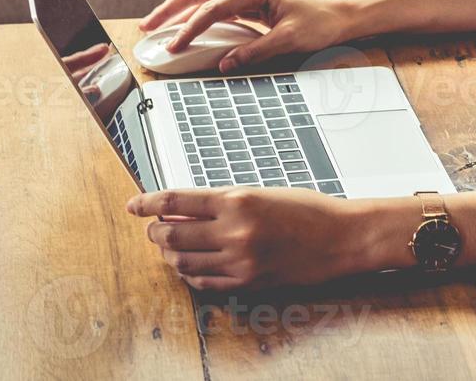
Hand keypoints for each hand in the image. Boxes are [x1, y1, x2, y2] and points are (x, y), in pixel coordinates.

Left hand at [126, 187, 381, 290]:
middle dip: (155, 231)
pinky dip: (190, 274)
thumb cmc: (306, 209)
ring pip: (183, 261)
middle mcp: (235, 231)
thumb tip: (181, 209)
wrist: (341, 237)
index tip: (133, 204)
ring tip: (170, 246)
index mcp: (238, 199)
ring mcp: (240, 261)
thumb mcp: (261, 194)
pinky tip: (190, 265)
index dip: (148, 202)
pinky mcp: (248, 282)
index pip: (177, 201)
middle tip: (153, 227)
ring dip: (170, 253)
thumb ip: (222, 202)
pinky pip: (204, 282)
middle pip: (172, 233)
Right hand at [138, 0, 357, 72]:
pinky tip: (184, 29)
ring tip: (156, 27)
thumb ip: (255, 51)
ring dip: (178, 11)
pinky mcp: (247, 4)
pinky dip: (195, 17)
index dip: (189, 28)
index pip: (211, 8)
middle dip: (169, 9)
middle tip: (147, 26)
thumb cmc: (319, 22)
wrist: (338, 16)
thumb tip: (225, 64)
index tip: (175, 46)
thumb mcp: (289, 40)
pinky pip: (214, 7)